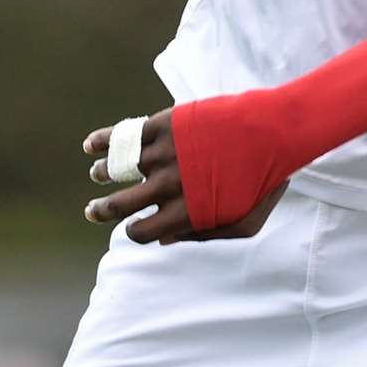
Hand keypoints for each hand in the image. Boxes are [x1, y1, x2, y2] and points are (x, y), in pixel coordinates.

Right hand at [82, 109, 283, 244]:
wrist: (275, 130)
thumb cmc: (265, 179)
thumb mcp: (245, 223)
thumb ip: (205, 236)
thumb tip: (166, 240)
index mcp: (185, 212)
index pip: (141, 232)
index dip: (134, 232)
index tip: (133, 226)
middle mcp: (168, 186)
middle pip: (118, 206)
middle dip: (100, 211)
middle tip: (93, 211)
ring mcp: (163, 154)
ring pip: (116, 168)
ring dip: (102, 174)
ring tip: (98, 175)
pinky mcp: (164, 126)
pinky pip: (123, 135)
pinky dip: (102, 141)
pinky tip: (91, 145)